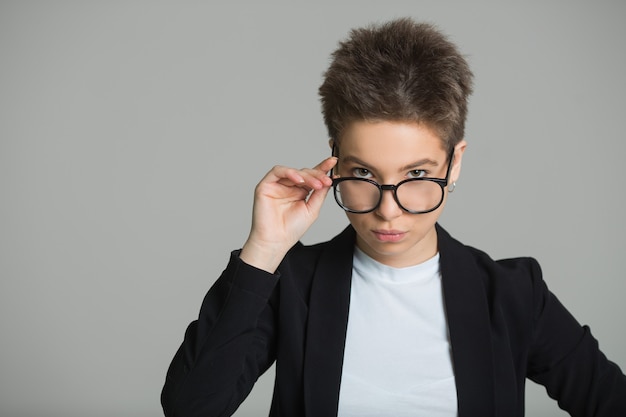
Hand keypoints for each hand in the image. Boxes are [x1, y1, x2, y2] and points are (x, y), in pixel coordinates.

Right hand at [239, 156, 337, 272]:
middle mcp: (289, 186)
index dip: (322, 169)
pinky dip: (289, 172)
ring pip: (293, 171)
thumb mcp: (312, 209)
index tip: (333, 163)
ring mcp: (277, 185)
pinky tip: (299, 179)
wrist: (276, 241)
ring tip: (316, 184)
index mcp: (300, 192)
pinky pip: (277, 171)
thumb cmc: (291, 229)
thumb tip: (330, 178)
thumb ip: (320, 193)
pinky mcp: (266, 185)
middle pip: (304, 172)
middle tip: (327, 181)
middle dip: (317, 175)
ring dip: (306, 175)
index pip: (312, 177)